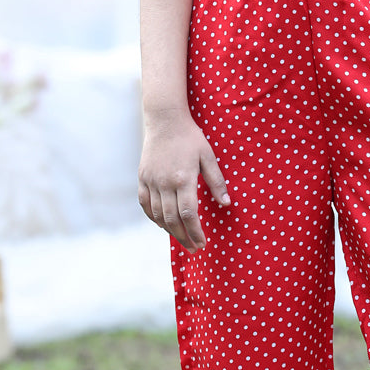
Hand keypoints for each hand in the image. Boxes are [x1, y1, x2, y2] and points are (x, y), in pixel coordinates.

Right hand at [138, 110, 230, 252]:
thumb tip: (226, 204)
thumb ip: (216, 182)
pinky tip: (163, 224)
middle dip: (184, 237)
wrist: (165, 120)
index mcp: (184, 178)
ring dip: (169, 231)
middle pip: (172, 219)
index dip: (195, 232)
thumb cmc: (190, 137)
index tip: (202, 243)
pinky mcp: (142, 178)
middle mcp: (165, 183)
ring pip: (158, 215)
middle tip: (193, 249)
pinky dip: (153, 218)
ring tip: (181, 239)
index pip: (189, 214)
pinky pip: (145, 204)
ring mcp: (151, 181)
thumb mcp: (208, 156)